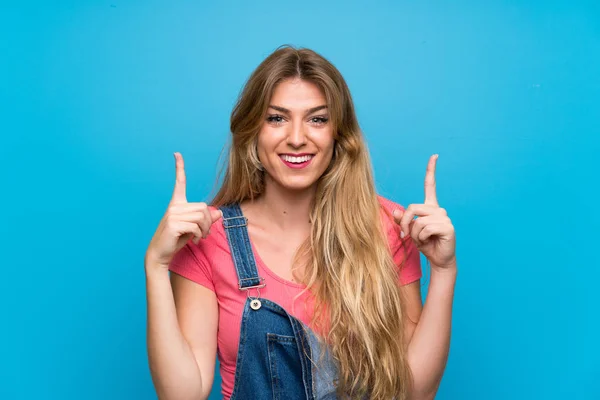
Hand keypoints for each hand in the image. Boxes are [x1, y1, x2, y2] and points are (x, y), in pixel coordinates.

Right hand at [144, 152, 222, 269]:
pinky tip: (194, 240)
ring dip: (205, 229)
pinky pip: (196, 226)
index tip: (177, 154)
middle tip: (204, 233)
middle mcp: (174, 206)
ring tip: (199, 237)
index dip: (179, 168)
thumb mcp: (193, 228)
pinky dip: (199, 234)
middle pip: (203, 207)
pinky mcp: (174, 224)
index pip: (179, 183)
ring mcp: (172, 214)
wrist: (161, 254)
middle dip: (208, 222)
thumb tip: (220, 212)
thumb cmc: (176, 240)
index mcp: (176, 204)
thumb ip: (205, 219)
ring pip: (202, 216)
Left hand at [393, 155, 455, 270]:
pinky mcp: (447, 226)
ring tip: (423, 240)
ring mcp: (444, 217)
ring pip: (418, 221)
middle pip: (412, 208)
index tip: (434, 156)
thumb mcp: (411, 232)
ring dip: (415, 234)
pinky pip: (425, 229)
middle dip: (405, 223)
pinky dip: (422, 238)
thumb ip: (403, 220)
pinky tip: (430, 242)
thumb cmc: (426, 244)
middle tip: (407, 235)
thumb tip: (396, 211)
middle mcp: (438, 210)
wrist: (439, 260)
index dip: (431, 170)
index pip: (430, 185)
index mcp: (430, 207)